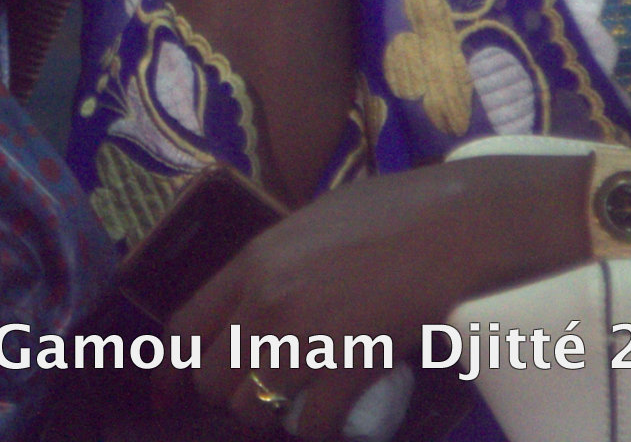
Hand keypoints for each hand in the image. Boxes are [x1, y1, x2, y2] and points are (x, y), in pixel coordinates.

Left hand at [171, 157, 585, 436]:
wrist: (453, 227)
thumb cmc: (391, 211)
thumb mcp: (311, 222)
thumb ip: (274, 265)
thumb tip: (257, 300)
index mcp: (252, 261)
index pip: (184, 329)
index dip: (177, 365)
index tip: (179, 386)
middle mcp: (265, 304)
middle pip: (213, 379)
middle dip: (232, 390)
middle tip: (263, 386)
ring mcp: (304, 340)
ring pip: (253, 409)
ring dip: (272, 412)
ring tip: (299, 398)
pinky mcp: (348, 370)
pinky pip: (310, 424)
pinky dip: (317, 426)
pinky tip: (334, 412)